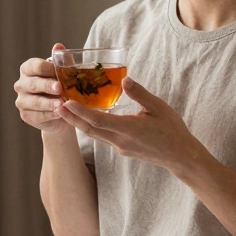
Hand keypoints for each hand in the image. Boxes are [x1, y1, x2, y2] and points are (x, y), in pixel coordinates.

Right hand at [15, 43, 71, 133]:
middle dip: (47, 86)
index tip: (59, 71)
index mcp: (28, 69)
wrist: (61, 110)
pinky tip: (59, 114)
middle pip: (33, 84)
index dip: (47, 68)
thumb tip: (58, 46)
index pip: (35, 66)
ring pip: (34, 101)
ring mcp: (21, 100)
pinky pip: (36, 116)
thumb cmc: (61, 86)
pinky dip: (49, 115)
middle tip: (59, 88)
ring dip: (48, 103)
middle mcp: (21, 84)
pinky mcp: (25, 115)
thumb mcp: (63, 72)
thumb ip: (61, 60)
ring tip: (61, 104)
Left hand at [55, 76, 205, 171]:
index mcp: (130, 129)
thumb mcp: (158, 107)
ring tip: (65, 110)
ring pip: (94, 134)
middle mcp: (121, 140)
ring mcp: (120, 147)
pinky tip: (87, 117)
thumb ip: (140, 94)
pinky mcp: (122, 149)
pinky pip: (102, 137)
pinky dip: (92, 127)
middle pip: (90, 129)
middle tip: (56, 105)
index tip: (66, 103)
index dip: (80, 112)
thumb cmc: (171, 129)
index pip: (99, 120)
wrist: (179, 156)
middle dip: (71, 118)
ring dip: (79, 123)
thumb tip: (124, 79)